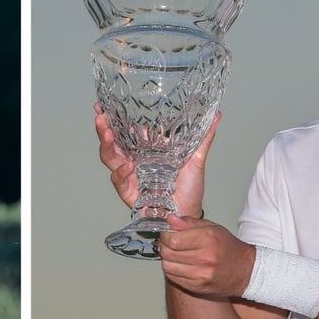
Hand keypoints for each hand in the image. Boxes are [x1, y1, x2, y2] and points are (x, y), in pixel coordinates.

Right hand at [94, 106, 219, 212]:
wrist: (188, 213)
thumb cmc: (189, 189)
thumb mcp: (196, 159)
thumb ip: (203, 137)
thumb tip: (217, 114)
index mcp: (147, 150)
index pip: (126, 130)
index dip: (114, 118)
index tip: (104, 105)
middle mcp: (135, 161)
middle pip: (113, 142)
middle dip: (104, 129)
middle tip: (101, 116)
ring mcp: (130, 176)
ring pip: (110, 158)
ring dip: (107, 146)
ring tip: (107, 133)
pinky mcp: (129, 193)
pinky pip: (120, 181)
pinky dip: (122, 172)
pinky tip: (128, 165)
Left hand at [159, 213, 255, 297]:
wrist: (246, 271)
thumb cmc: (229, 248)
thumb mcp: (213, 228)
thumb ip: (189, 223)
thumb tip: (170, 219)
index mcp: (208, 239)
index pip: (173, 239)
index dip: (166, 235)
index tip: (169, 234)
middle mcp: (205, 258)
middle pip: (168, 253)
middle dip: (165, 246)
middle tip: (172, 243)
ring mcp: (201, 275)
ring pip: (168, 266)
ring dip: (168, 259)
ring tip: (177, 254)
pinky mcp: (198, 287)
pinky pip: (173, 278)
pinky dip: (173, 270)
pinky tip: (182, 265)